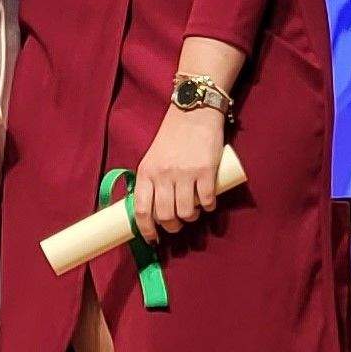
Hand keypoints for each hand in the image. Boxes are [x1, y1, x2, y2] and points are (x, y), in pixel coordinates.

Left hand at [132, 108, 230, 239]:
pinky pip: (206, 200)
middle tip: (177, 225)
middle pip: (165, 216)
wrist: (193, 112)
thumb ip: (151, 180)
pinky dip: (208, 207)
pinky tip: (208, 204)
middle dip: (172, 227)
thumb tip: (152, 210)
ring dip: (191, 218)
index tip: (152, 239)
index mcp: (146, 172)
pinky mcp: (205, 171)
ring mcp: (184, 173)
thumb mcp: (152, 158)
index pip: (141, 210)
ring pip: (186, 212)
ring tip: (193, 213)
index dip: (146, 230)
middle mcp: (163, 175)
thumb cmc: (172, 137)